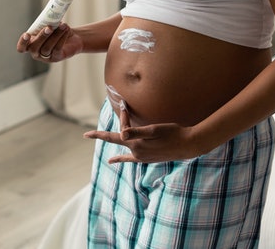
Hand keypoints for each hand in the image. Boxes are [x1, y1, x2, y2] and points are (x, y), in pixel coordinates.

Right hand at [16, 22, 82, 62]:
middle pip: (34, 48)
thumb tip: (49, 17)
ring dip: (55, 36)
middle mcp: (36, 52)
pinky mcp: (56, 58)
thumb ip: (46, 23)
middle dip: (41, 37)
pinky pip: (57, 49)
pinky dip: (61, 38)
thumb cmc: (57, 30)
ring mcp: (46, 57)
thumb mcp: (50, 25)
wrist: (73, 38)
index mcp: (30, 43)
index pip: (22, 47)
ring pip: (47, 48)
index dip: (22, 42)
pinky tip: (66, 30)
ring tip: (62, 26)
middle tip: (49, 28)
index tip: (27, 34)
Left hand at [83, 108, 204, 162]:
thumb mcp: (154, 129)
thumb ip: (137, 132)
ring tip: (111, 128)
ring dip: (120, 135)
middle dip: (116, 126)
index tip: (86, 133)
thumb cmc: (173, 133)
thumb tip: (122, 135)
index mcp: (135, 145)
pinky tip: (112, 160)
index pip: (113, 137)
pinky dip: (120, 158)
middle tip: (114, 114)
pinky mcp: (147, 158)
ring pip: (125, 143)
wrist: (188, 145)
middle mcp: (136, 152)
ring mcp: (141, 157)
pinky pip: (129, 158)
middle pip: (120, 136)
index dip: (99, 134)